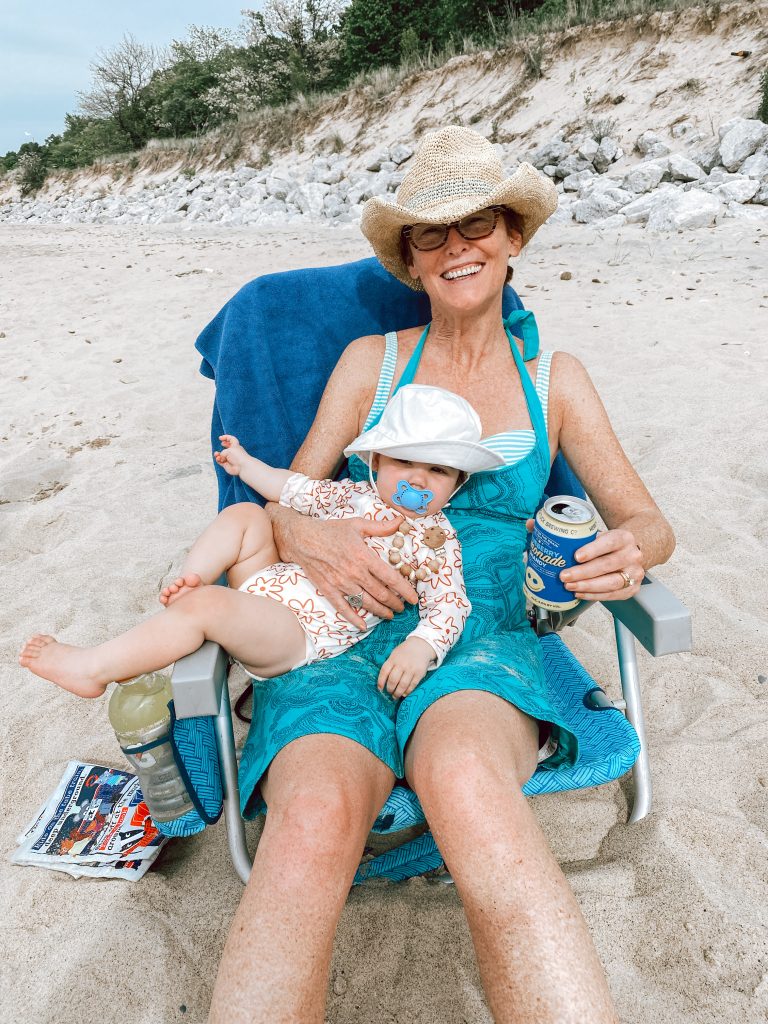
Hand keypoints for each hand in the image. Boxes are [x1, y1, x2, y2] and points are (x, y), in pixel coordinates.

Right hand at [214, 435, 248, 476]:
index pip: (231, 439)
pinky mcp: (227, 465)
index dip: (226, 437)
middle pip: (228, 446)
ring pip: (222, 455)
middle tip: (221, 443)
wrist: (242, 466)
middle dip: (224, 444)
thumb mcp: (228, 450)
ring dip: (217, 454)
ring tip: (216, 454)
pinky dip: (218, 460)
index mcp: (235, 446)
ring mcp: (230, 459)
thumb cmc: (238, 456)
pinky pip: (220, 461)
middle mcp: (233, 452)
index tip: (220, 438)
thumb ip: (222, 452)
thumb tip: (220, 458)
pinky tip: (218, 459)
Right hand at [271, 508, 418, 626]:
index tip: (414, 598)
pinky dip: (354, 619)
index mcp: (364, 557)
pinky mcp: (329, 590)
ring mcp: (341, 583)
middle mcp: (355, 573)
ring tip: (389, 615)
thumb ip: (381, 526)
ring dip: (381, 611)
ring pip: (366, 603)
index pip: (391, 578)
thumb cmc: (331, 530)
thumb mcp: (357, 524)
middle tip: (402, 607)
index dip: (405, 590)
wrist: (302, 538)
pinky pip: (343, 608)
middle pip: (381, 594)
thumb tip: (400, 521)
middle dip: (395, 603)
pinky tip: (363, 625)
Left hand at [377, 637, 434, 698]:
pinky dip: (407, 691)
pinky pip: (412, 685)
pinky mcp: (419, 673)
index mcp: (393, 659)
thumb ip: (390, 665)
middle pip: (393, 680)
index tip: (380, 689)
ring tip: (395, 696)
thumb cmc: (405, 652)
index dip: (381, 682)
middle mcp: (402, 664)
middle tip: (389, 693)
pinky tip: (404, 693)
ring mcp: (411, 669)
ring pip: (403, 685)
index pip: (384, 672)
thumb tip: (383, 681)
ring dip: (398, 693)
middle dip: (390, 689)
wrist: (421, 646)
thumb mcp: (394, 654)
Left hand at [559, 529, 643, 600]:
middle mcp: (632, 556)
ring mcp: (635, 573)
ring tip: (570, 586)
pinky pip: (612, 595)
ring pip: (611, 583)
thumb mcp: (601, 536)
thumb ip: (586, 542)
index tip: (576, 557)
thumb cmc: (610, 545)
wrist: (629, 553)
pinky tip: (580, 593)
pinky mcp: (632, 588)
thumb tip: (560, 551)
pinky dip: (593, 595)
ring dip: (587, 586)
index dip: (592, 550)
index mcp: (624, 538)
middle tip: (565, 576)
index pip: (609, 543)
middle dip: (583, 572)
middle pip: (607, 565)